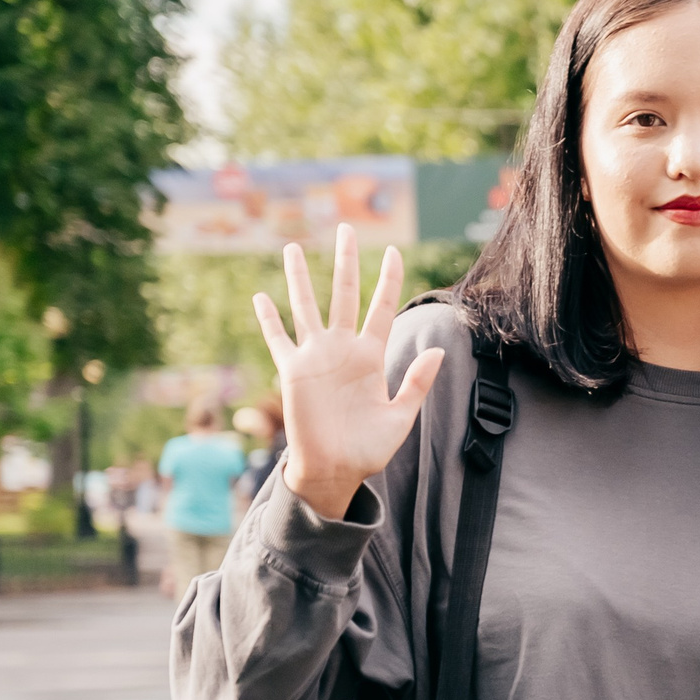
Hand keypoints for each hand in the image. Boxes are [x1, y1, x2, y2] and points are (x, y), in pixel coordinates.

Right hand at [253, 224, 444, 519]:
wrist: (336, 470)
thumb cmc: (369, 448)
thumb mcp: (401, 416)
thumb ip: (418, 383)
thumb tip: (439, 350)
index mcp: (371, 356)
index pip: (382, 307)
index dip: (389, 280)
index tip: (395, 251)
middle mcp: (342, 349)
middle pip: (343, 294)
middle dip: (346, 262)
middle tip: (346, 228)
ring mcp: (315, 357)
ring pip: (306, 306)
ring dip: (299, 277)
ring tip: (293, 246)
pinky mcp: (293, 371)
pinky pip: (278, 339)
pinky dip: (269, 319)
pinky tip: (261, 297)